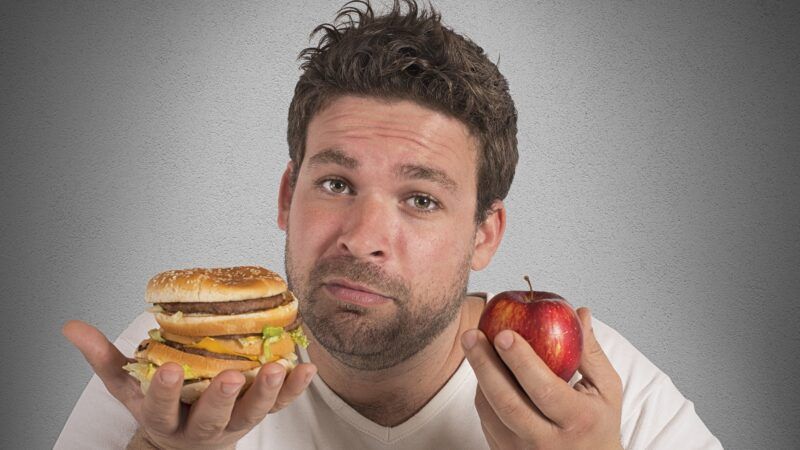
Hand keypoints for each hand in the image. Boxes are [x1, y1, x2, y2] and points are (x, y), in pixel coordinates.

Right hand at [63, 320, 316, 449]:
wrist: (188, 444)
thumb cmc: (160, 404)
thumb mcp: (127, 386)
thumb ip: (103, 358)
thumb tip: (70, 327)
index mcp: (165, 419)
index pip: (162, 407)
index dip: (166, 392)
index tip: (171, 369)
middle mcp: (201, 427)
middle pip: (212, 418)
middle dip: (220, 399)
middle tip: (230, 376)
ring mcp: (234, 423)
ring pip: (252, 414)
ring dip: (267, 393)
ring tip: (278, 368)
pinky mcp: (259, 414)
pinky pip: (281, 405)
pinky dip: (294, 388)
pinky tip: (306, 366)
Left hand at [462, 308, 622, 449]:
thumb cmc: (597, 425)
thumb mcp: (606, 390)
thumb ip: (590, 352)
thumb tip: (579, 312)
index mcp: (579, 421)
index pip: (545, 389)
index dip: (522, 361)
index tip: (504, 334)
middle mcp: (549, 442)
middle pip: (508, 403)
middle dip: (485, 365)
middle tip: (471, 335)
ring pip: (491, 412)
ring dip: (479, 376)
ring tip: (473, 344)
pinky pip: (487, 421)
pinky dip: (482, 392)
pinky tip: (482, 368)